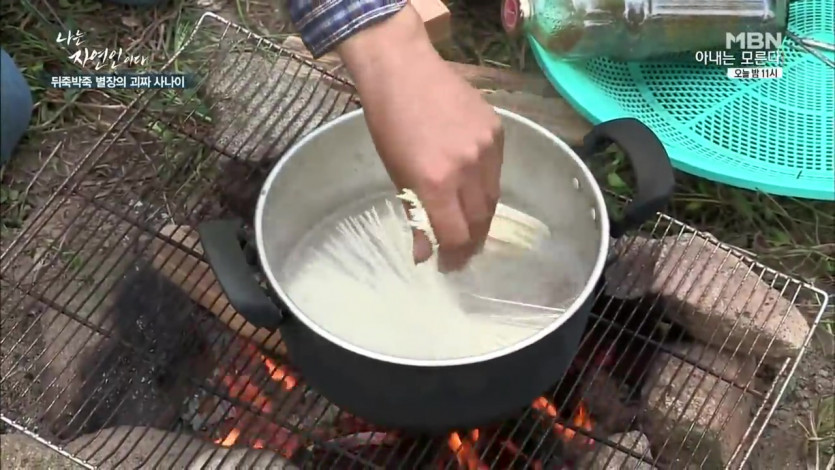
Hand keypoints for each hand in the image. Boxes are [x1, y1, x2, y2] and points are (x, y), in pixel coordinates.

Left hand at [336, 5, 503, 271]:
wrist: (404, 70)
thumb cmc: (389, 124)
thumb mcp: (396, 174)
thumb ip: (414, 214)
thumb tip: (424, 254)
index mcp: (435, 181)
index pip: (456, 234)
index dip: (453, 256)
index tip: (447, 265)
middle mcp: (467, 167)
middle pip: (480, 221)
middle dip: (470, 243)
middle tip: (460, 254)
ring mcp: (486, 147)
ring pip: (493, 198)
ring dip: (481, 218)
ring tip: (469, 228)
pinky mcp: (497, 131)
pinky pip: (497, 171)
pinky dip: (486, 186)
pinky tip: (473, 191)